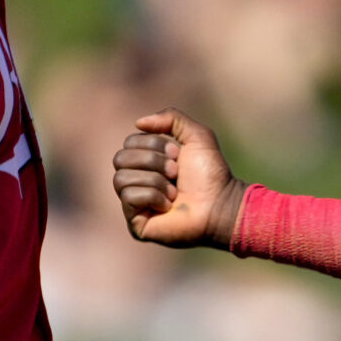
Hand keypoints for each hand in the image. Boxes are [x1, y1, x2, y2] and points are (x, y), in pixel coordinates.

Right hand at [113, 109, 245, 248]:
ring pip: (121, 178)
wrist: (220, 205)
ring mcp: (134, 204)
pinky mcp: (135, 223)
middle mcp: (137, 181)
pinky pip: (128, 197)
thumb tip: (139, 123)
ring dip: (155, 180)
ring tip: (174, 192)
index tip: (178, 155)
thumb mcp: (196, 135)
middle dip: (153, 161)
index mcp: (146, 162)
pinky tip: (168, 206)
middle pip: (120, 158)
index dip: (154, 145)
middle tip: (176, 173)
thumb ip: (172, 118)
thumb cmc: (211, 174)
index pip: (129, 142)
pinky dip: (152, 197)